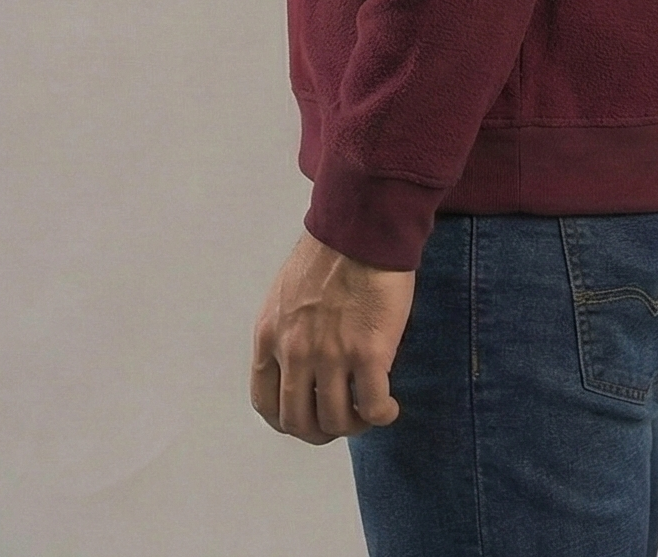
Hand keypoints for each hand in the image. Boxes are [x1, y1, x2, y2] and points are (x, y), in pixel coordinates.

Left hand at [250, 229, 415, 443]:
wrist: (363, 226)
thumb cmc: (330, 252)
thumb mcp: (286, 295)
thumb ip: (286, 332)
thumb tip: (298, 364)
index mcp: (270, 336)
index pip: (266, 404)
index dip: (289, 421)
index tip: (309, 417)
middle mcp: (295, 351)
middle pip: (299, 422)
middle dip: (322, 430)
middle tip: (343, 419)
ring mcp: (331, 354)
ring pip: (337, 420)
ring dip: (354, 424)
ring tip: (369, 411)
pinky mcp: (369, 352)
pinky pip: (373, 406)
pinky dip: (382, 415)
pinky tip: (390, 407)